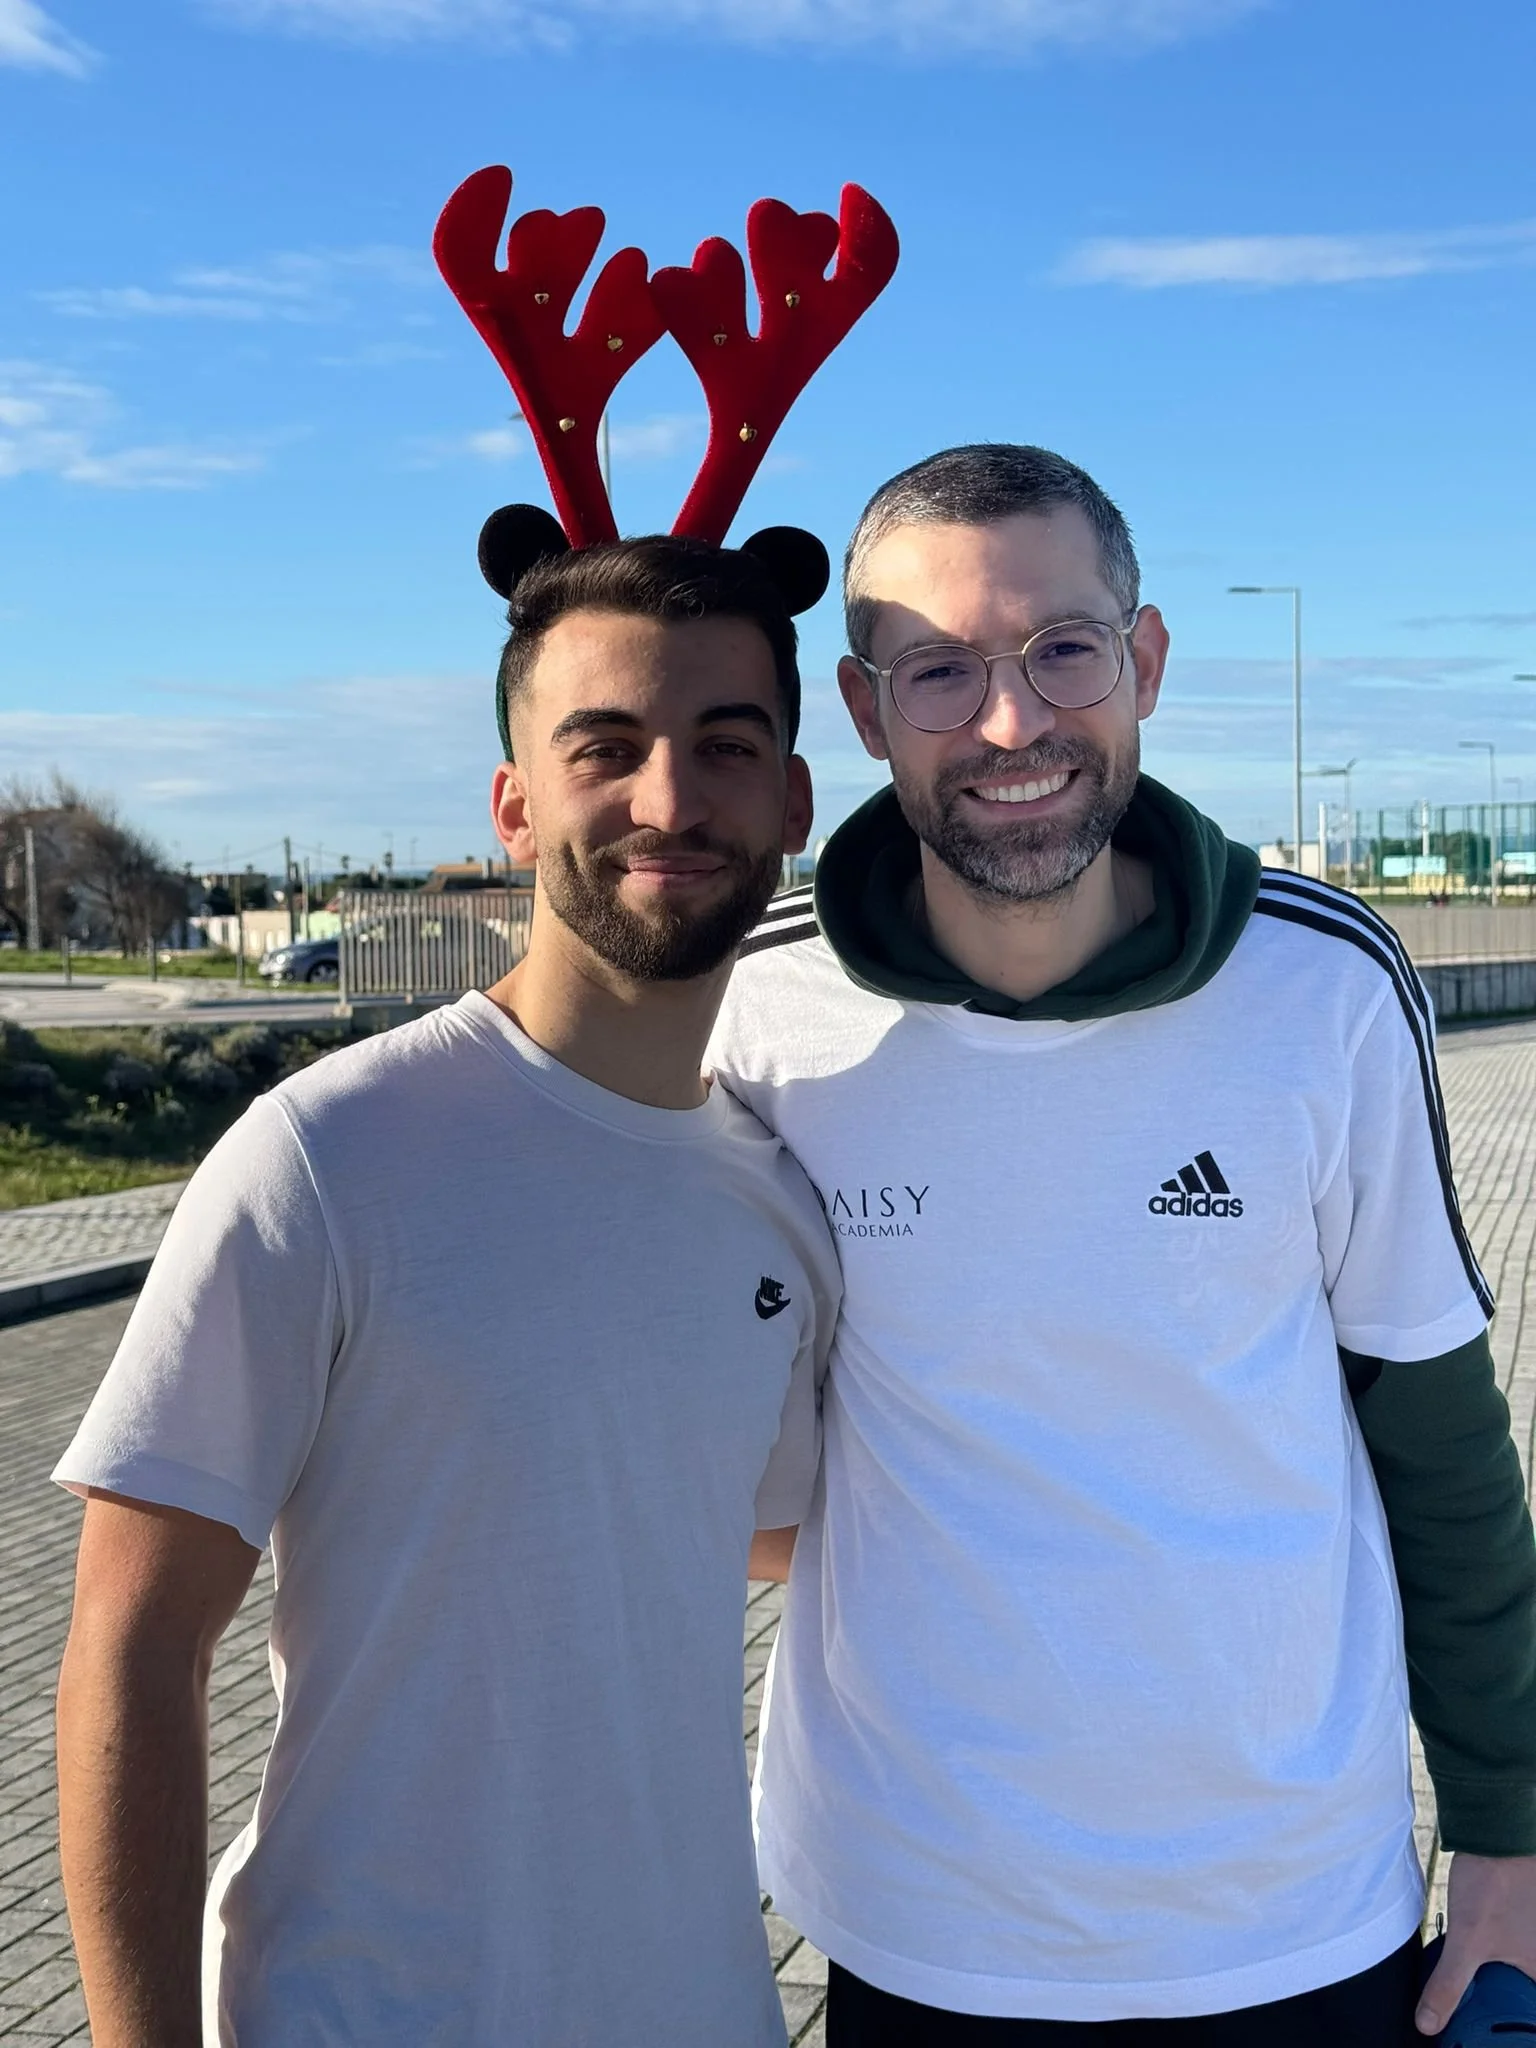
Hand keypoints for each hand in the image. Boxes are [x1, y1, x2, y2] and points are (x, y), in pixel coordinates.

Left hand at [1417, 1851, 1535, 2033]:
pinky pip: (1515, 1951)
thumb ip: (1449, 1984)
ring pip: (1520, 1971)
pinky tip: (1477, 1961)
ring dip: (1499, 1983)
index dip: (1518, 2026)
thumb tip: (1428, 2023)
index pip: (1528, 2014)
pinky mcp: (1525, 1917)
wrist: (1497, 1831)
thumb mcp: (1467, 1941)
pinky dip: (1498, 1960)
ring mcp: (1534, 1934)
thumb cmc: (1494, 1885)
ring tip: (1471, 1991)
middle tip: (1474, 2016)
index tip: (1491, 2032)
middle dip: (1503, 2006)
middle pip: (1525, 1993)